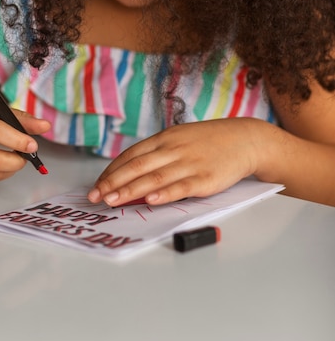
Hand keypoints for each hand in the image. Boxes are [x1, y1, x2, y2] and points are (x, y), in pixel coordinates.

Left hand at [88, 118, 269, 205]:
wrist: (245, 139)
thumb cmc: (208, 142)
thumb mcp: (180, 140)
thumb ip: (158, 156)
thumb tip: (131, 176)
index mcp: (164, 139)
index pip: (131, 155)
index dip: (112, 171)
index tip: (97, 185)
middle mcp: (173, 149)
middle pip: (137, 166)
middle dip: (113, 182)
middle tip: (95, 196)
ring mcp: (189, 163)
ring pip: (154, 177)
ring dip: (131, 190)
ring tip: (112, 201)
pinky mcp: (205, 178)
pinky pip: (181, 186)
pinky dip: (165, 193)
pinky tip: (151, 200)